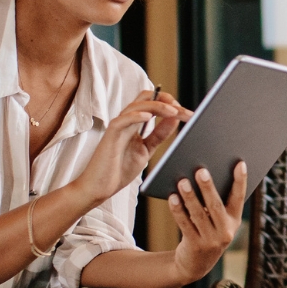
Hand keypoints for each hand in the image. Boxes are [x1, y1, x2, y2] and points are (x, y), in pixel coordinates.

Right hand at [75, 89, 189, 201]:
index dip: (170, 104)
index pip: (153, 103)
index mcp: (134, 123)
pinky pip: (122, 120)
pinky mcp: (110, 135)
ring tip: (173, 111)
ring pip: (137, 106)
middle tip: (184, 110)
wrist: (98, 188)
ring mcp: (117, 127)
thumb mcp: (145, 150)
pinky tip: (149, 117)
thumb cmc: (118, 170)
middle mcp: (126, 121)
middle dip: (167, 100)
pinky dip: (136, 116)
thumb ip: (158, 135)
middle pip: (146, 99)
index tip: (188, 113)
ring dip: (157, 106)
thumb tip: (175, 119)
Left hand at [166, 163, 247, 283]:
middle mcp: (226, 231)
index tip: (240, 164)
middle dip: (208, 187)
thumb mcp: (217, 221)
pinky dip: (178, 210)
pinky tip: (172, 198)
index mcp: (234, 220)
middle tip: (201, 170)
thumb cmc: (207, 231)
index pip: (239, 198)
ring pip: (199, 214)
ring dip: (190, 197)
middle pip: (216, 206)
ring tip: (182, 181)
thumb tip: (202, 174)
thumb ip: (216, 202)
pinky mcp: (195, 245)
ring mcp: (210, 240)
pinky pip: (185, 224)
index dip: (241, 181)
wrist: (196, 264)